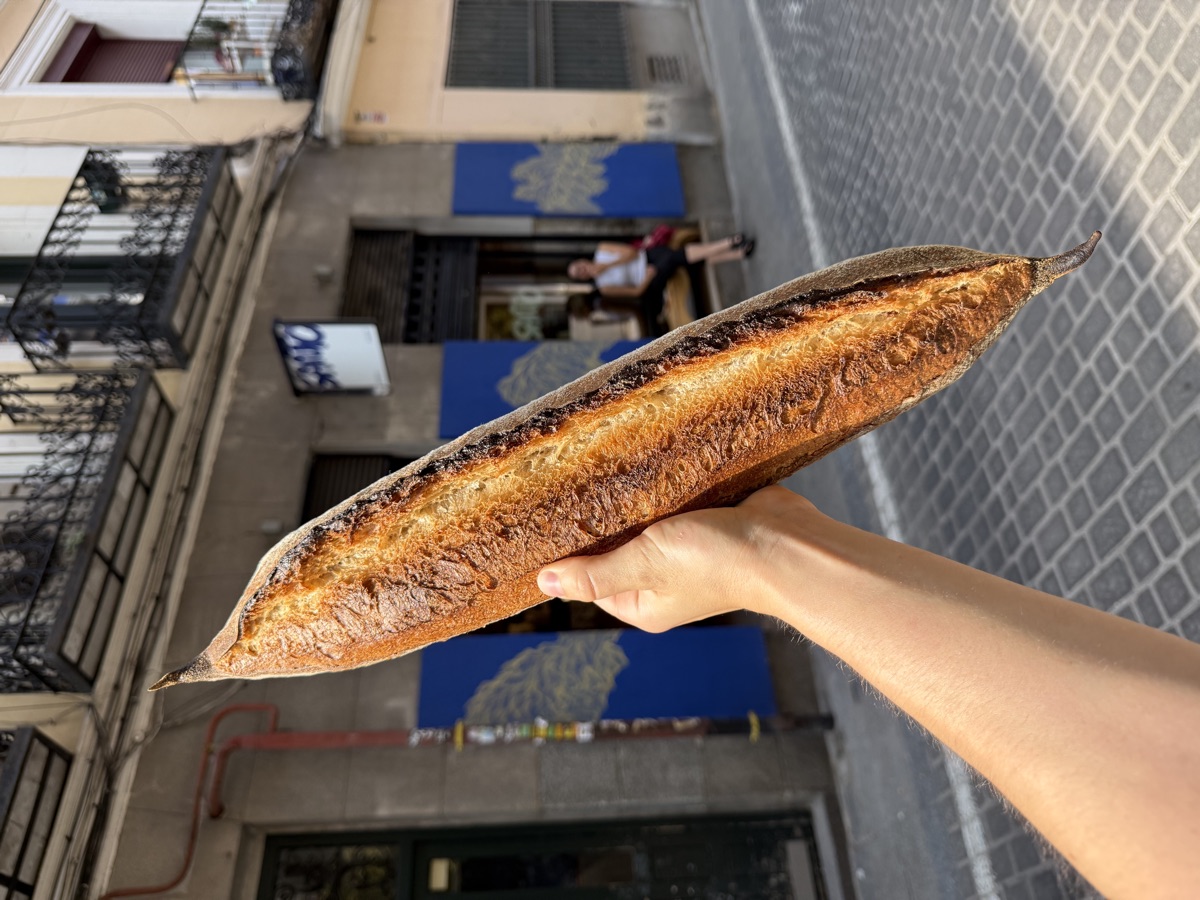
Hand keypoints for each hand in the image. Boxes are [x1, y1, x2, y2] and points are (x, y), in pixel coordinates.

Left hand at [537, 486, 819, 631]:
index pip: (590, 580)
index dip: (570, 553)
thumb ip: (596, 573)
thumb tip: (545, 582)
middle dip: (601, 523)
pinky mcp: (706, 522)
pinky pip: (671, 504)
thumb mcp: (645, 565)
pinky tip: (643, 466)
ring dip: (631, 502)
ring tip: (603, 470)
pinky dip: (660, 489)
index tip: (548, 522)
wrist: (785, 542)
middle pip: (616, 550)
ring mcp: (686, 552)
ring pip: (644, 523)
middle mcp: (663, 582)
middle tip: (572, 488)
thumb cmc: (716, 562)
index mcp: (643, 603)